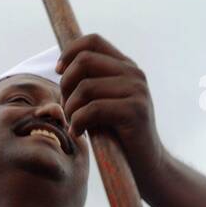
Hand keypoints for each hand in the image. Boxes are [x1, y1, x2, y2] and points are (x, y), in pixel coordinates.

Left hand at [56, 34, 167, 196]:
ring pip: (85, 87)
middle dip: (66, 84)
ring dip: (70, 108)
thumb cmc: (118, 135)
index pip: (93, 41)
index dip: (69, 52)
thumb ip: (89, 82)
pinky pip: (93, 109)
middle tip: (66, 107)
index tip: (58, 72)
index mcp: (125, 66)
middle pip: (84, 60)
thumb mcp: (102, 101)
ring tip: (73, 123)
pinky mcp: (135, 110)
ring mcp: (137, 90)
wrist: (147, 165)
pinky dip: (77, 122)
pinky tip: (78, 133)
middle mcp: (134, 73)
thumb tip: (60, 66)